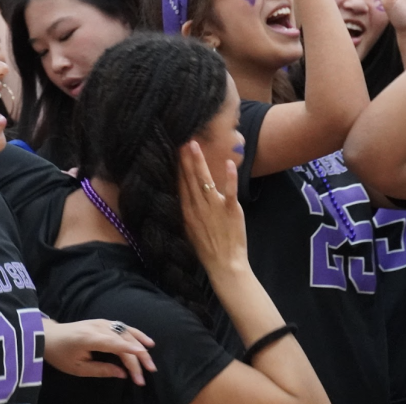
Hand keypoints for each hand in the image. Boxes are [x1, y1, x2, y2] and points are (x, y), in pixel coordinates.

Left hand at [42, 318, 156, 385]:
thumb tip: (122, 374)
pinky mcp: (104, 322)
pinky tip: (145, 341)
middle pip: (124, 340)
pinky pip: (124, 327)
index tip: (143, 355)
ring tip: (151, 355)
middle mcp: (99, 327)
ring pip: (127, 332)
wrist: (50, 336)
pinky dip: (136, 334)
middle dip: (138, 355)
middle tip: (149, 370)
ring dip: (141, 344)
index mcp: (90, 338)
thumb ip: (101, 370)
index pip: (114, 343)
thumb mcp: (77, 368)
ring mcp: (103, 322)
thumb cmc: (61, 355)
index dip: (130, 349)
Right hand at [179, 140, 247, 273]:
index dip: (177, 169)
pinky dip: (229, 177)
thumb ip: (188, 213)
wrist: (224, 264)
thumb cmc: (208, 249)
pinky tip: (228, 163)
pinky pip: (229, 191)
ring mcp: (214, 208)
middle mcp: (197, 208)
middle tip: (182, 141)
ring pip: (204, 180)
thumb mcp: (190, 230)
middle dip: (184, 160)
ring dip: (199, 162)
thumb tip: (183, 199)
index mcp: (187, 212)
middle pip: (189, 179)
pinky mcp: (230, 210)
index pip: (180, 186)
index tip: (174, 153)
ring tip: (194, 146)